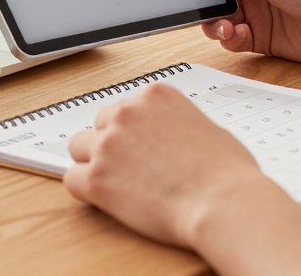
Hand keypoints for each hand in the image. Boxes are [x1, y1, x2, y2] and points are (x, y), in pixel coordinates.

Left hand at [63, 83, 266, 248]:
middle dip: (111, 144)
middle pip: (99, 124)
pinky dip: (85, 190)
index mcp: (155, 95)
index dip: (132, 131)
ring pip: (79, 147)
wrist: (224, 204)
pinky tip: (105, 199)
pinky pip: (72, 180)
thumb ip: (178, 124)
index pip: (125, 107)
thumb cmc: (228, 174)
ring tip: (118, 184)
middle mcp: (127, 113)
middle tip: (130, 168)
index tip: (140, 147)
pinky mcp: (97, 178)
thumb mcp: (208, 129)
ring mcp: (108, 144)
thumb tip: (172, 136)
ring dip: (93, 163)